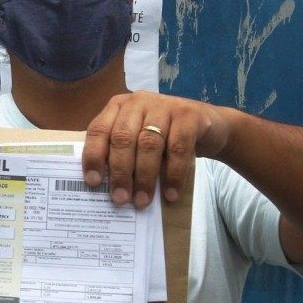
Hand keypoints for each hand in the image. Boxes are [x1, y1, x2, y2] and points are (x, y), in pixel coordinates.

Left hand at [81, 92, 231, 207]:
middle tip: (120, 199)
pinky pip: (178, 149)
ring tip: (142, 201)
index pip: (98, 130)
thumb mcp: (139, 140)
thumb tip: (108, 189)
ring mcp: (164, 105)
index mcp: (119, 106)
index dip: (94, 156)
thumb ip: (123, 154)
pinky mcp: (189, 115)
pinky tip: (171, 193)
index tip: (94, 182)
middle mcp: (138, 101)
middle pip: (123, 138)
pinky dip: (173, 175)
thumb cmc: (165, 137)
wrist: (209, 126)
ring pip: (149, 144)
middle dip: (120, 172)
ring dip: (144, 177)